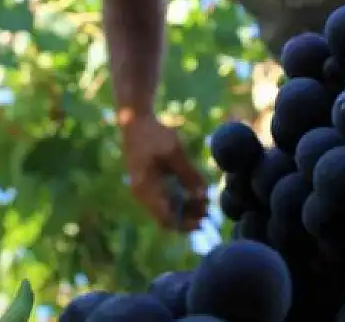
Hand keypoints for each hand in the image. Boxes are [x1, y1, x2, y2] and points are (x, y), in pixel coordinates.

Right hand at [120, 115, 208, 230]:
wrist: (136, 120)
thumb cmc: (155, 135)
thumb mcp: (175, 153)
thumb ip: (189, 175)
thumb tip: (204, 196)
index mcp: (146, 189)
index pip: (166, 218)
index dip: (185, 224)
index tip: (204, 221)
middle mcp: (142, 194)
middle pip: (165, 217)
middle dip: (187, 217)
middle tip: (208, 211)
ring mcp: (143, 189)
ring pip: (165, 209)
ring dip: (184, 209)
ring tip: (204, 203)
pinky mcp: (147, 183)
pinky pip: (163, 200)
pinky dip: (178, 200)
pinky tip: (193, 193)